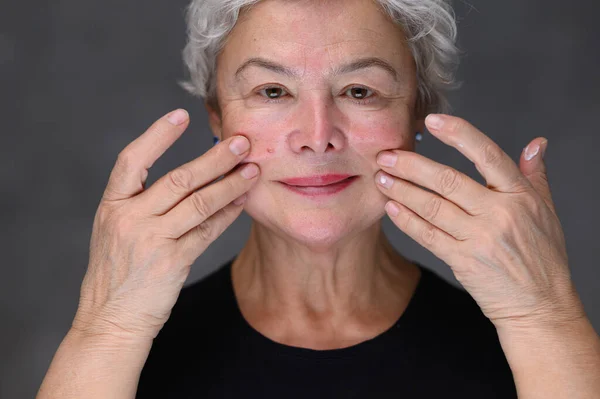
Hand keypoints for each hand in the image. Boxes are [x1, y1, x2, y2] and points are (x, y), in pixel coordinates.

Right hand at [72, 109, 259, 339]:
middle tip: (242, 142)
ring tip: (253, 169)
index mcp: (111, 206)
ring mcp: (151, 240)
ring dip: (230, 184)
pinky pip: (208, 230)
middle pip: (179, 179)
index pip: (132, 160)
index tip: (181, 114)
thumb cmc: (117, 273)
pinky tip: (242, 201)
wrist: (111, 320)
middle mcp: (129, 219)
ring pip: (200, 202)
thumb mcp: (115, 231)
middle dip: (215, 158)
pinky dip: (228, 213)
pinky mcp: (172, 262)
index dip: (157, 135)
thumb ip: (142, 203)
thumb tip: (191, 176)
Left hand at [375, 114, 585, 329]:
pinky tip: (391, 208)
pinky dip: (407, 220)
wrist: (540, 305)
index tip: (431, 121)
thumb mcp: (547, 211)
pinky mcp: (463, 261)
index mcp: (520, 195)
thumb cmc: (543, 256)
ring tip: (381, 178)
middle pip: (448, 180)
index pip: (487, 154)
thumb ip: (535, 174)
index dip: (458, 134)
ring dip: (402, 190)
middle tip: (386, 155)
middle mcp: (500, 213)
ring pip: (432, 206)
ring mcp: (480, 238)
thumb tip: (536, 142)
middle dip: (411, 165)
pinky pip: (428, 235)